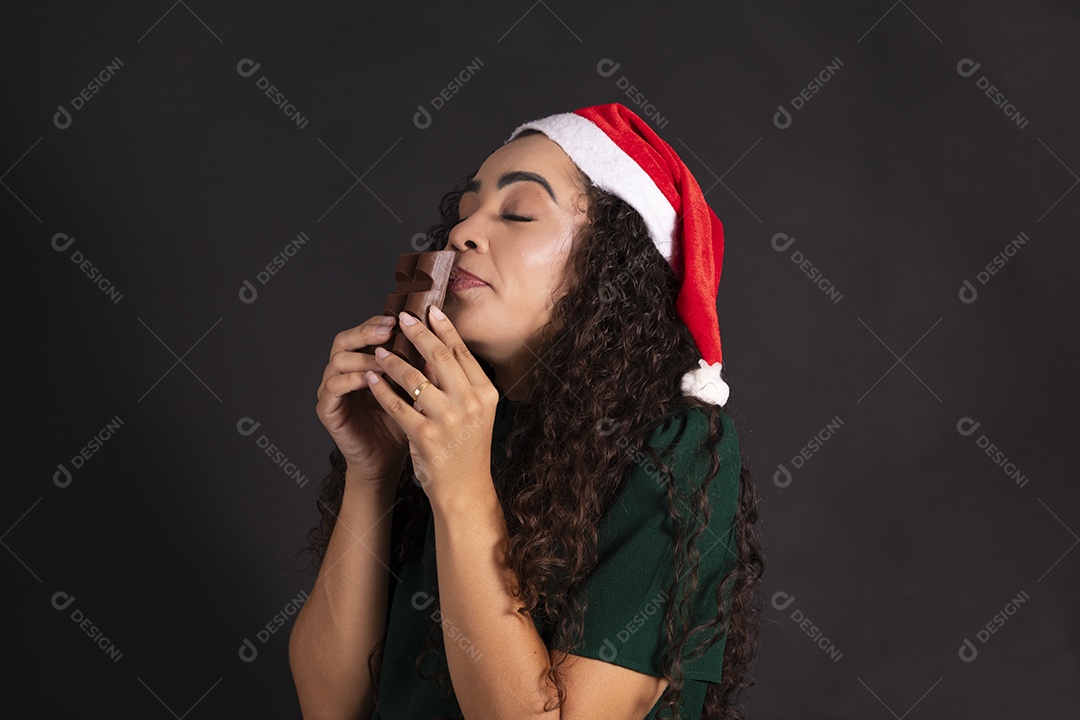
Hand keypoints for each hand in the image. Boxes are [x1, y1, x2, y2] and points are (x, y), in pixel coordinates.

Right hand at [315, 314, 409, 486]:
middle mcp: (344, 372)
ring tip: (384, 358)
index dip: (382, 322)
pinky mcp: (327, 409)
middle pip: (345, 338)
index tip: (406, 317)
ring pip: (337, 359)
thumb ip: (423, 369)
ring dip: (362, 356)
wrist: (388, 463)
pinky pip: (333, 387)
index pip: (367, 332)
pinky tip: (372, 379)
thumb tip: (445, 342)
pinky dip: (352, 379)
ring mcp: (332, 390)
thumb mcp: (419, 393)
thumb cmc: (406, 427)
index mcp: (363, 363)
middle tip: (389, 329)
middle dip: (367, 331)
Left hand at [364, 306, 498, 511]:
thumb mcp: (475, 412)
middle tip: (402, 317)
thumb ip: (462, 383)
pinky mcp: (425, 436)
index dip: (444, 328)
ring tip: (380, 351)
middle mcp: (470, 403)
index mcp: (485, 393)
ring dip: (393, 361)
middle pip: (439, 357)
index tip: (429, 310)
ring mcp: (448, 420)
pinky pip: (397, 405)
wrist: (464, 489)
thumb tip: (440, 347)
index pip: (461, 352)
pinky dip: (382, 389)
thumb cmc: (467, 448)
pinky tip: (372, 379)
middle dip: (418, 333)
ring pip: (414, 378)